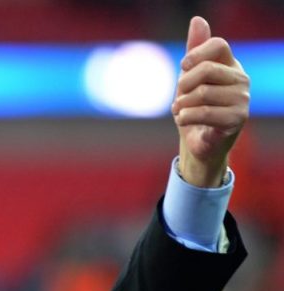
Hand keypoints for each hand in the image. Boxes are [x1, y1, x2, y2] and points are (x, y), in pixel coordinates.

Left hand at [173, 17, 249, 187]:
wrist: (198, 141)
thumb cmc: (194, 106)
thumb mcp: (189, 77)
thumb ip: (195, 50)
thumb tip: (198, 20)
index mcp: (231, 65)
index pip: (218, 45)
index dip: (195, 54)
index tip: (183, 67)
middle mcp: (241, 79)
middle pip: (206, 69)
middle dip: (183, 84)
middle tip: (178, 96)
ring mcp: (242, 99)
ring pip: (202, 93)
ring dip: (182, 104)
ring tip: (180, 110)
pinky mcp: (237, 119)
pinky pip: (203, 113)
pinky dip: (185, 117)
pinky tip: (183, 120)